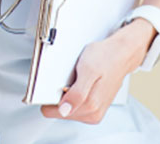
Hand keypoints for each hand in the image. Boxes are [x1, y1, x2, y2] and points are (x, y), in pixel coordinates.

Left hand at [41, 18, 155, 123]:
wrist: (120, 54)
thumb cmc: (105, 58)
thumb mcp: (87, 71)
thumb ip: (77, 93)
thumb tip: (64, 110)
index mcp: (89, 107)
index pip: (54, 112)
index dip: (48, 98)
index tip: (49, 86)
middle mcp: (93, 113)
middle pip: (59, 110)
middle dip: (58, 95)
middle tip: (66, 78)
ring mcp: (94, 111)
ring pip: (66, 108)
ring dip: (65, 93)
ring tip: (73, 78)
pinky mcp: (94, 106)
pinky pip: (73, 103)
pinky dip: (71, 92)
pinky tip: (77, 82)